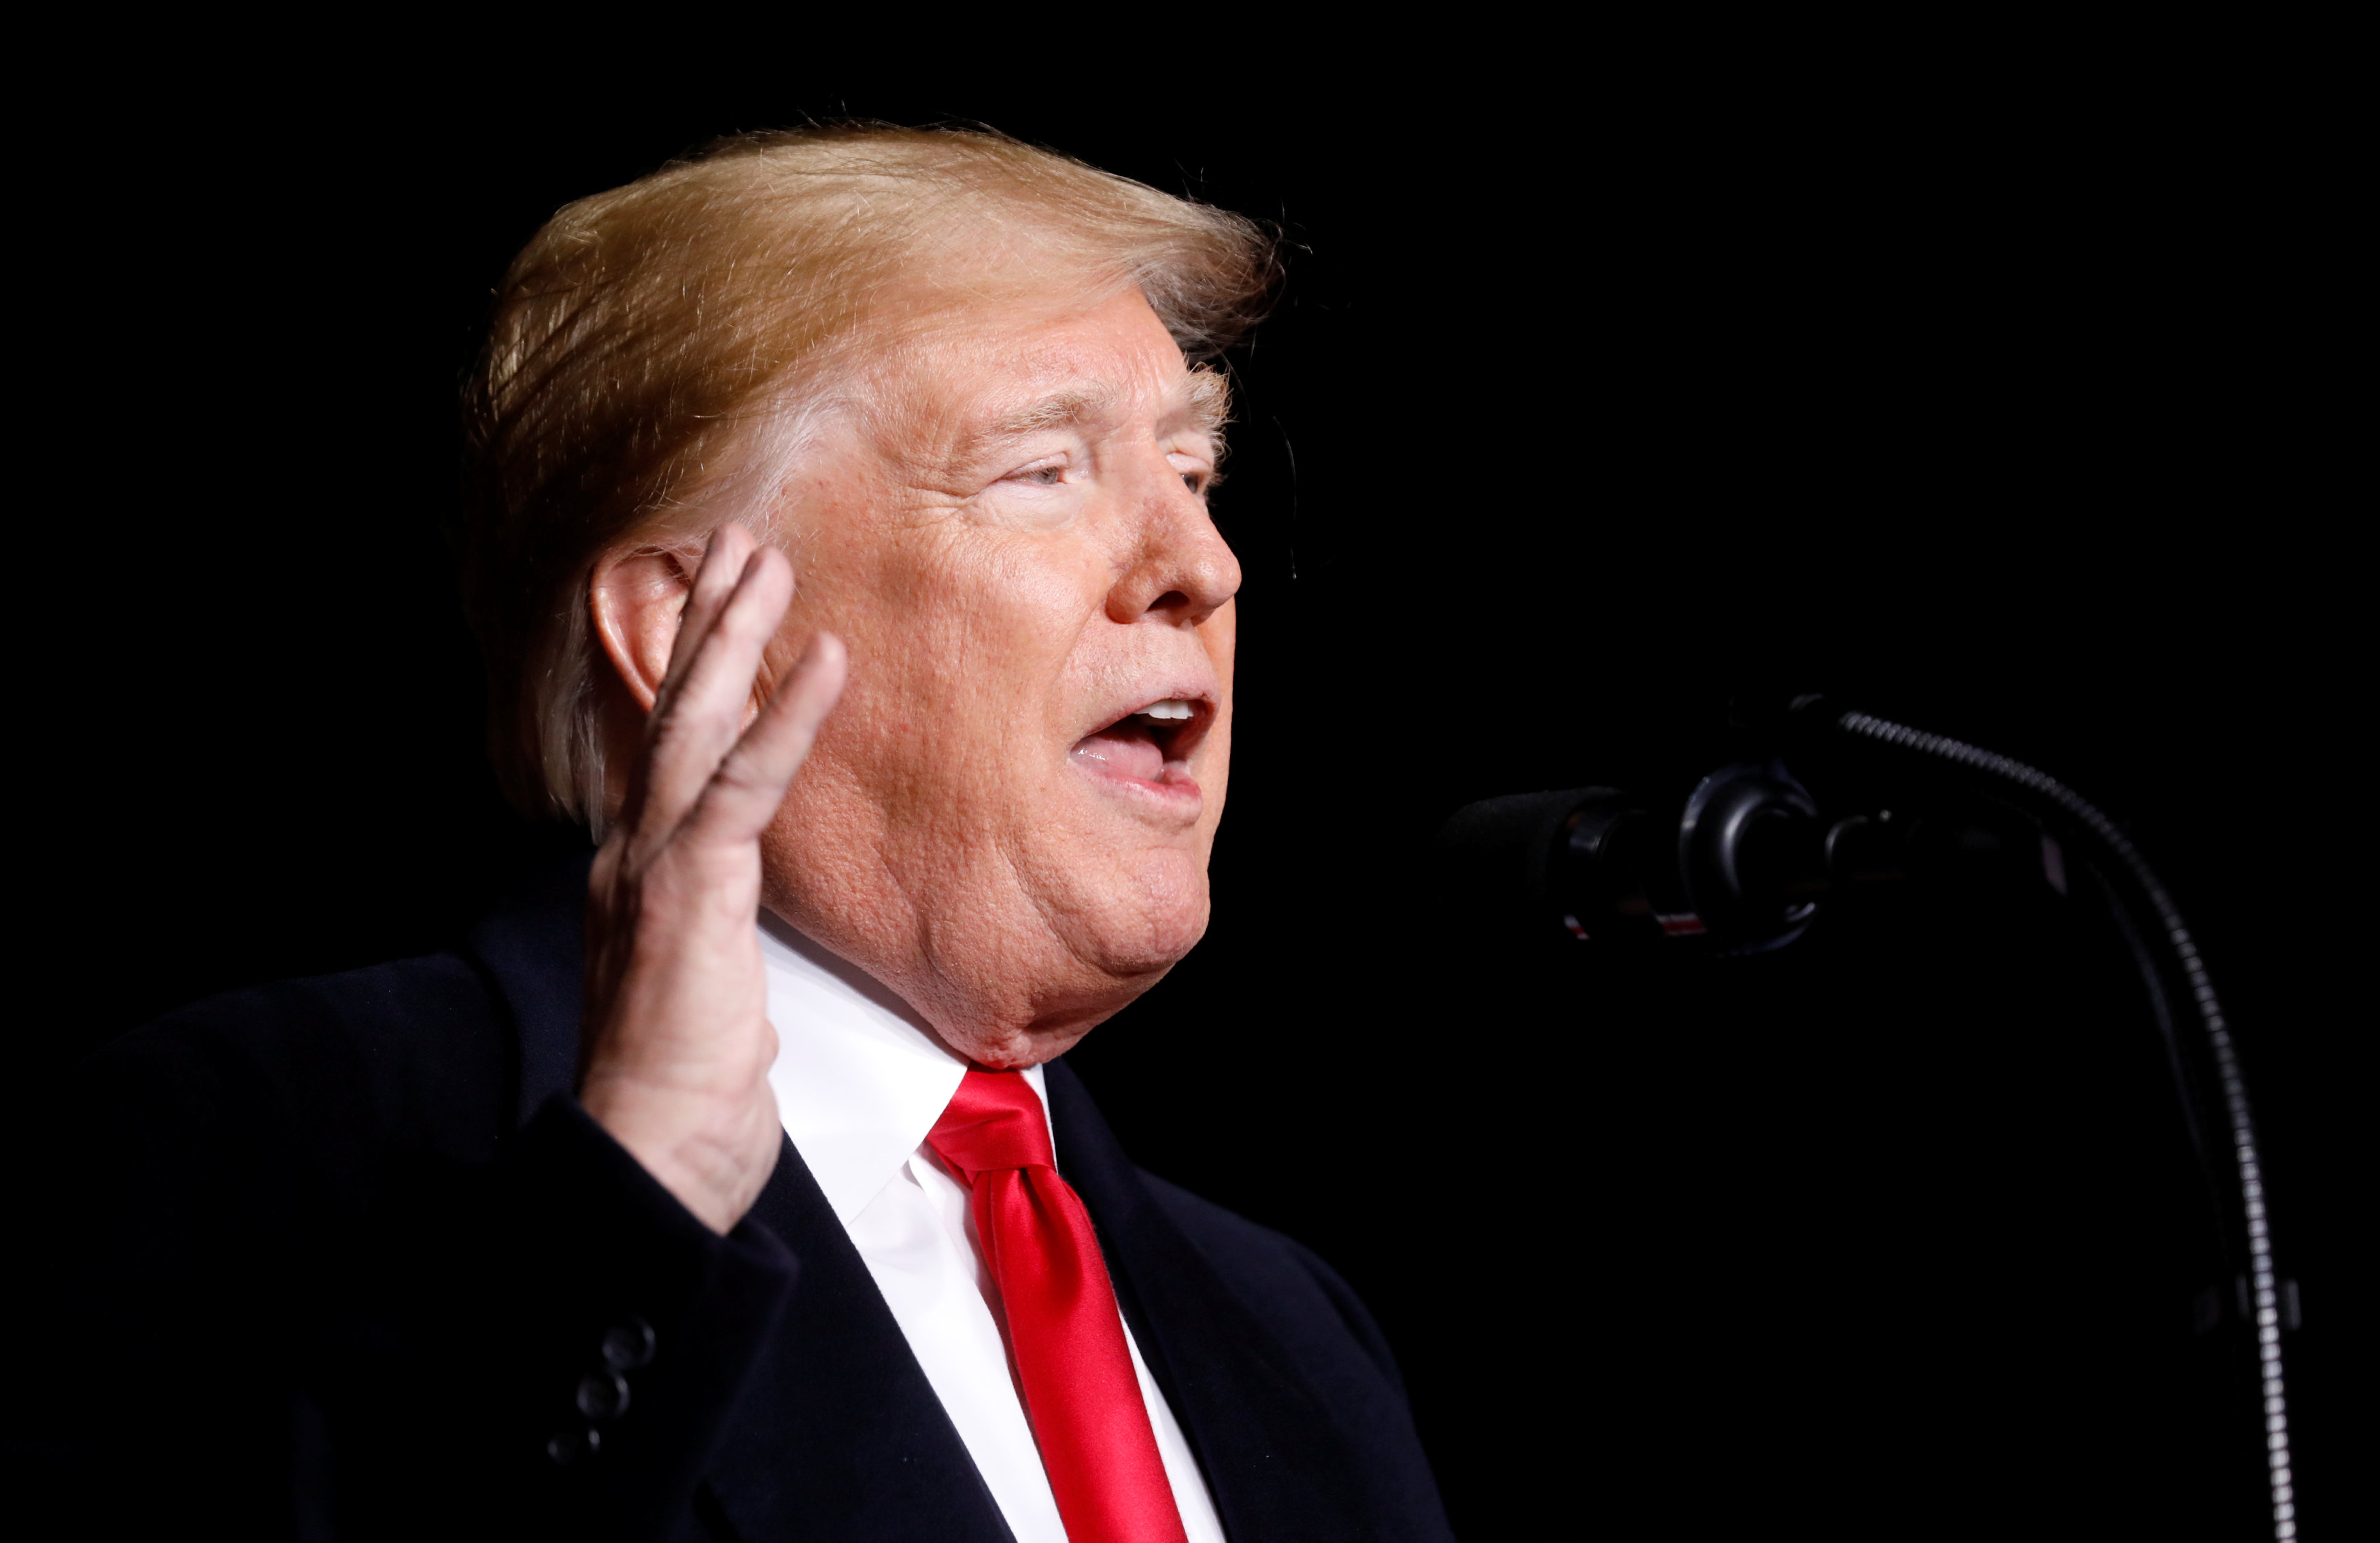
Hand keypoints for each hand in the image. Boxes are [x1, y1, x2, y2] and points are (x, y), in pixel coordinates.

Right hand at [579, 524, 846, 1233]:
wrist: (652, 1161)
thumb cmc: (685, 1101)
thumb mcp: (712, 1005)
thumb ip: (717, 957)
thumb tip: (739, 956)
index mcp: (642, 879)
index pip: (671, 755)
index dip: (694, 677)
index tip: (722, 611)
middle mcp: (635, 858)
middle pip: (672, 716)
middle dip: (705, 625)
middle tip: (736, 546)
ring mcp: (654, 870)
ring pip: (694, 728)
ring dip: (732, 638)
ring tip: (764, 562)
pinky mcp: (691, 893)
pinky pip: (746, 787)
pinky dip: (786, 718)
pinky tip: (824, 658)